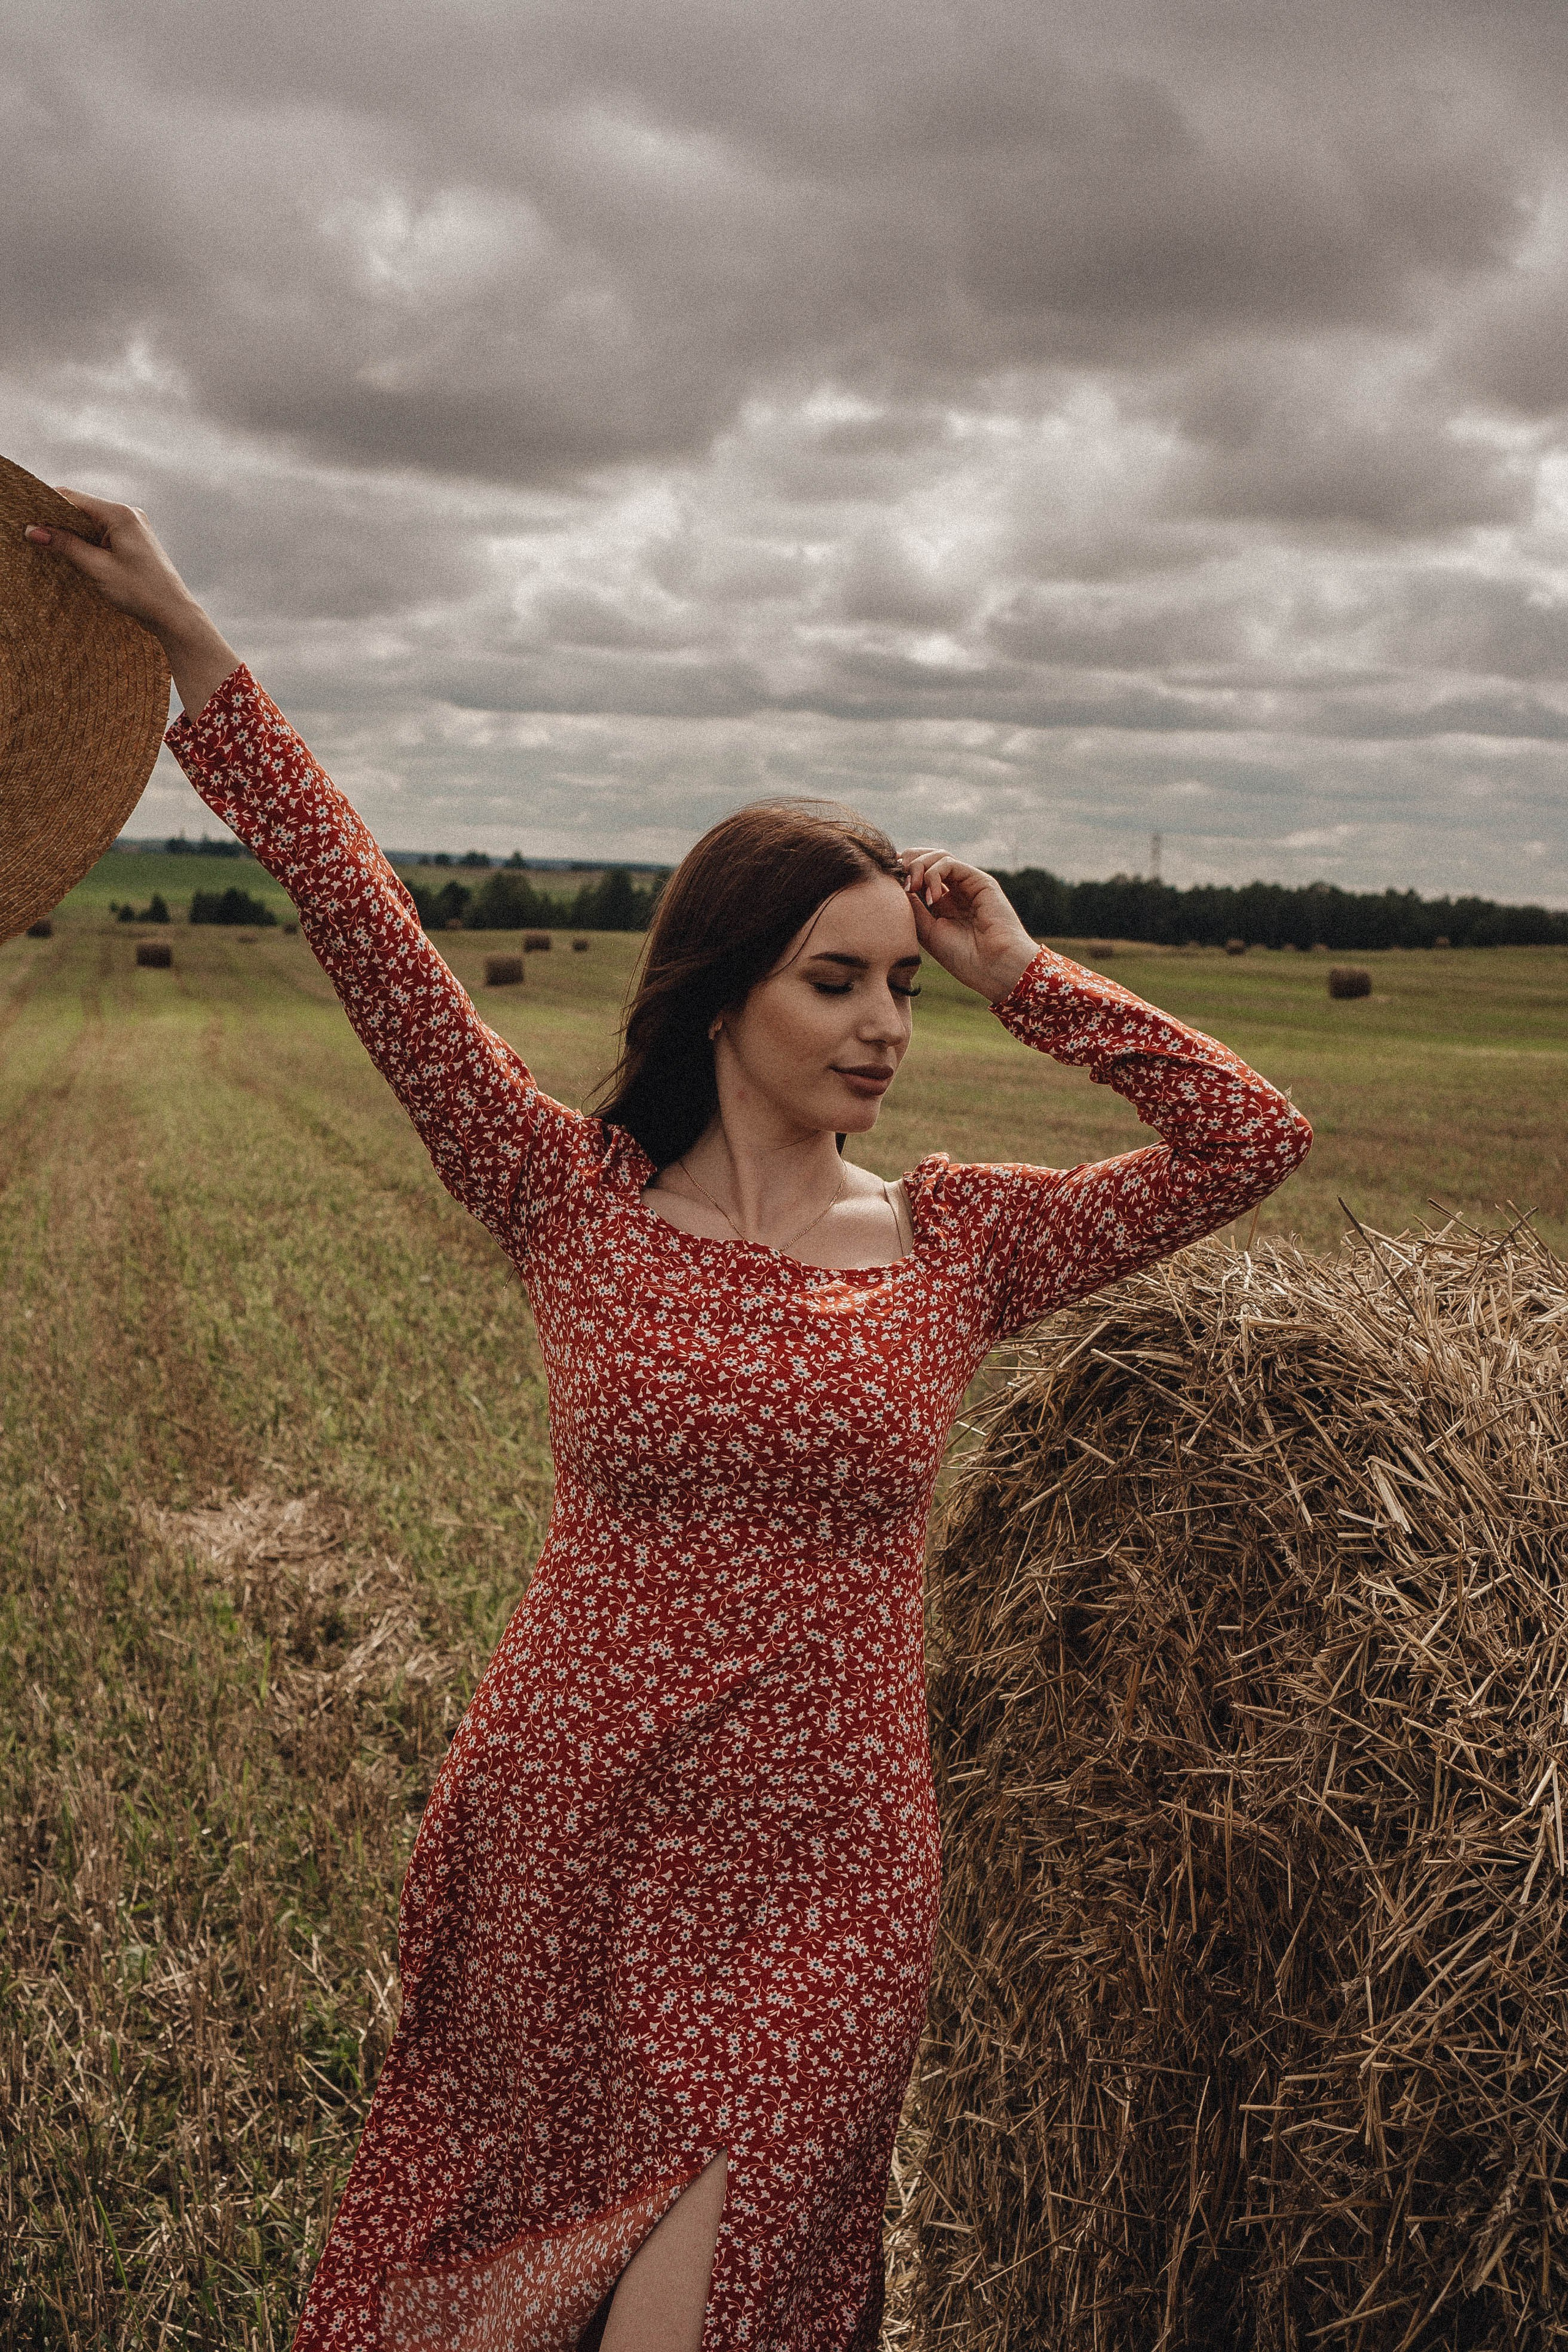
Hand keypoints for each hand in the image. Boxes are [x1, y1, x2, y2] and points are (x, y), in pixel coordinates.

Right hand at [23, 491, 239, 715]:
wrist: (175, 614)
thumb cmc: (141, 592)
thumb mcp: (97, 568)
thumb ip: (65, 546)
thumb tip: (33, 531)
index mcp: (120, 514)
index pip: (72, 498)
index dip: (46, 507)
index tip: (27, 520)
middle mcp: (128, 514)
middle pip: (80, 508)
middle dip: (57, 521)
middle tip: (34, 536)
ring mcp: (133, 527)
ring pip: (90, 522)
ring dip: (71, 533)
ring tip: (50, 547)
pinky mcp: (134, 541)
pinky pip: (102, 534)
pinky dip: (86, 541)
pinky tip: (73, 554)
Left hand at [899, 848, 1037, 1001]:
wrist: (993, 967)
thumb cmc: (963, 957)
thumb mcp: (927, 932)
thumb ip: (913, 908)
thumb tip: (896, 885)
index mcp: (942, 904)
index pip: (917, 876)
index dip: (901, 873)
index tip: (886, 882)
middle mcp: (955, 890)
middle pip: (926, 860)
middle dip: (907, 863)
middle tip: (897, 877)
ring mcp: (967, 884)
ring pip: (938, 856)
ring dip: (918, 865)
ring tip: (912, 887)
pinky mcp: (980, 880)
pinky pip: (950, 863)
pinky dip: (933, 874)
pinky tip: (931, 897)